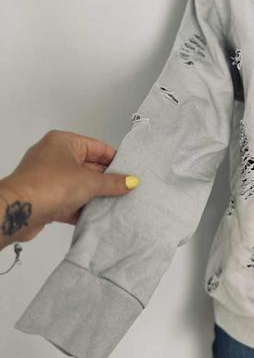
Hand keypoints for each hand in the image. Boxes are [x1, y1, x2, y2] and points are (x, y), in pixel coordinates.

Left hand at [1, 129, 138, 245]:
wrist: (18, 211)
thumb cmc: (48, 185)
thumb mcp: (90, 182)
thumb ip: (113, 182)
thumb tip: (130, 182)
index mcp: (63, 141)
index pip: (97, 147)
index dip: (114, 160)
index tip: (129, 172)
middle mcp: (53, 156)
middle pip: (88, 167)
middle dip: (105, 181)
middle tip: (124, 190)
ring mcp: (47, 177)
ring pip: (78, 185)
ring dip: (93, 196)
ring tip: (113, 203)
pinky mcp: (44, 196)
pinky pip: (68, 200)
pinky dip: (81, 207)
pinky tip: (96, 216)